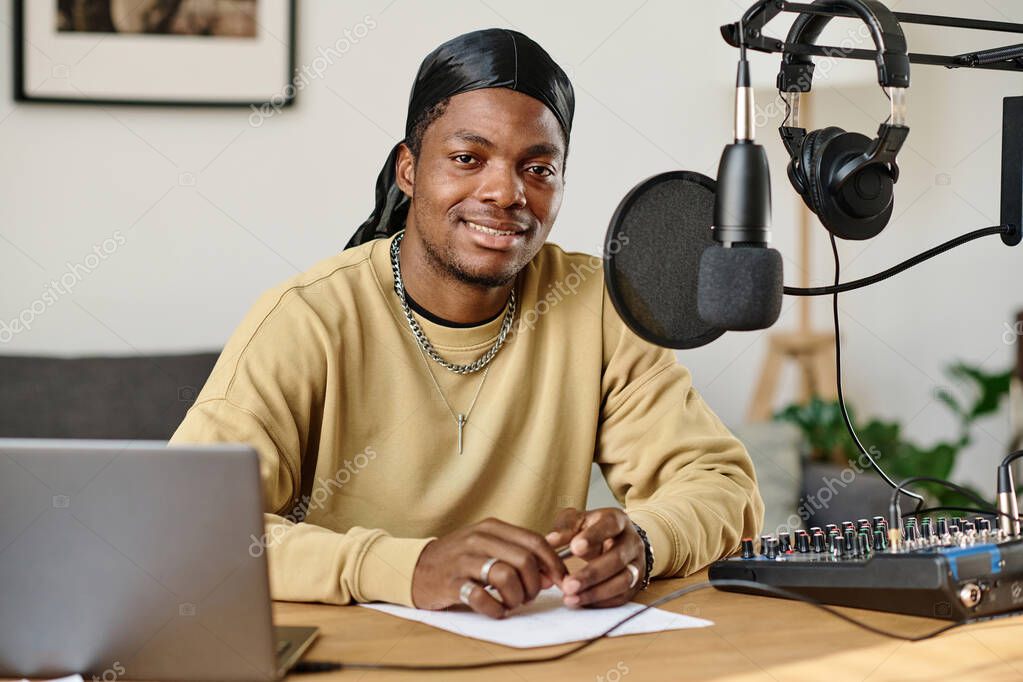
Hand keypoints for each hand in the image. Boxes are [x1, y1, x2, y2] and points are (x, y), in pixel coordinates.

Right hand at [411, 517, 567, 618]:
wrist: (415, 568)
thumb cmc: (459, 559)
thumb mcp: (488, 546)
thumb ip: (518, 554)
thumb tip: (552, 574)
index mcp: (492, 528)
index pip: (535, 541)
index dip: (554, 563)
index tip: (560, 582)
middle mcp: (478, 539)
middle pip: (525, 561)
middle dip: (535, 585)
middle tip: (528, 596)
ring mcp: (463, 560)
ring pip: (507, 578)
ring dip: (516, 597)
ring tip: (510, 603)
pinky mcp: (451, 583)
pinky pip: (483, 598)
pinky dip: (495, 609)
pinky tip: (494, 610)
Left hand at [545, 507, 646, 607]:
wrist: (614, 541)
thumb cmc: (592, 530)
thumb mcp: (578, 521)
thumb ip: (565, 528)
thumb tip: (550, 540)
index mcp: (617, 520)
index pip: (610, 525)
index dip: (594, 536)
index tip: (574, 548)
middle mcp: (632, 542)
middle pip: (618, 558)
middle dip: (592, 574)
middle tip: (568, 584)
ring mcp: (637, 564)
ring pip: (623, 581)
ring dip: (596, 592)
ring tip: (571, 598)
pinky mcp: (635, 584)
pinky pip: (621, 596)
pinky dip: (601, 602)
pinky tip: (581, 601)